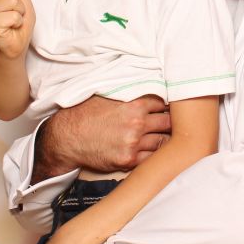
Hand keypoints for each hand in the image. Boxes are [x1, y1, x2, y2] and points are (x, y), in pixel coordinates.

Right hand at [34, 95, 171, 181]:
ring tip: (169, 139)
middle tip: (177, 124)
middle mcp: (137, 123)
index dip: (167, 106)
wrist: (66, 138)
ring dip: (166, 140)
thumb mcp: (108, 94)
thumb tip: (149, 83)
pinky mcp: (127, 160)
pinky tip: (156, 152)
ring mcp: (133, 143)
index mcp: (134, 104)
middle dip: (171, 123)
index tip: (171, 108)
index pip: (163, 103)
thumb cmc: (85, 113)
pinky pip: (151, 159)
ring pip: (162, 142)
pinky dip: (155, 156)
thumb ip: (130, 92)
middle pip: (168, 122)